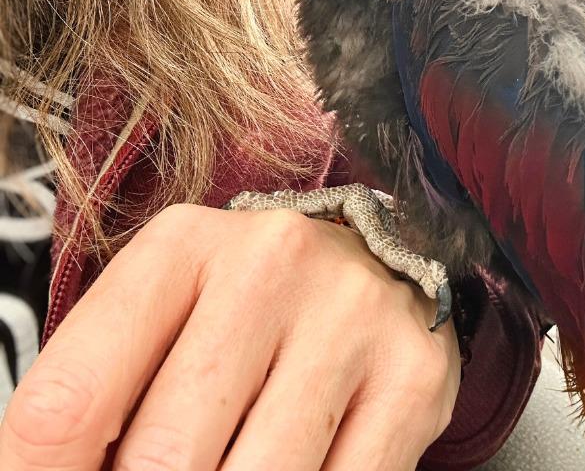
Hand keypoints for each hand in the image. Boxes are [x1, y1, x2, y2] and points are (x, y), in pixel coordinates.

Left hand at [0, 204, 460, 469]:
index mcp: (181, 243)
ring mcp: (349, 317)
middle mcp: (270, 263)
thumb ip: (99, 393)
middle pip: (161, 462)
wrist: (373, 262)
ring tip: (226, 464)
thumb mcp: (160, 315)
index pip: (67, 403)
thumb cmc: (242, 304)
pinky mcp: (412, 377)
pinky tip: (291, 469)